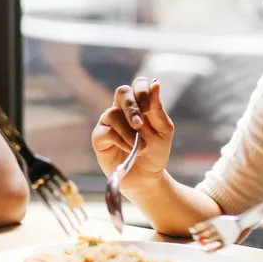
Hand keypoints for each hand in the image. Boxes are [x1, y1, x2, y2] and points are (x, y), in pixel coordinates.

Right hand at [91, 77, 173, 194]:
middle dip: (132, 107)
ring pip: (113, 114)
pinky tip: (130, 150)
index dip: (142, 91)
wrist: (148, 178)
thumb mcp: (163, 130)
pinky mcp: (99, 138)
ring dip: (129, 132)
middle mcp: (122, 109)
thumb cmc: (155, 152)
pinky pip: (107, 131)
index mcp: (139, 104)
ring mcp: (108, 122)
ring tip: (140, 147)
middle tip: (140, 125)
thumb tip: (155, 83)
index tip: (149, 108)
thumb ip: (157, 108)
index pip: (138, 83)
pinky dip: (121, 141)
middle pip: (122, 92)